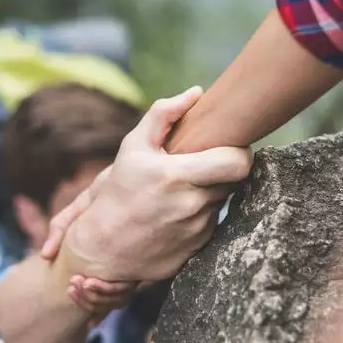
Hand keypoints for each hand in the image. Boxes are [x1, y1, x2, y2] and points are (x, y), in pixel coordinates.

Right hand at [49, 86, 252, 282]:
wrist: (103, 249)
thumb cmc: (118, 192)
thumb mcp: (132, 148)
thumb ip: (163, 115)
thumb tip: (195, 93)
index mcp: (176, 176)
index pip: (238, 162)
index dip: (239, 152)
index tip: (227, 149)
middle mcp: (191, 204)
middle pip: (235, 180)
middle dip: (224, 170)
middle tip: (205, 166)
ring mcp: (197, 229)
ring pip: (223, 201)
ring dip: (210, 192)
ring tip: (182, 192)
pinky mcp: (199, 248)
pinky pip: (212, 223)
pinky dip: (200, 215)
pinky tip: (176, 214)